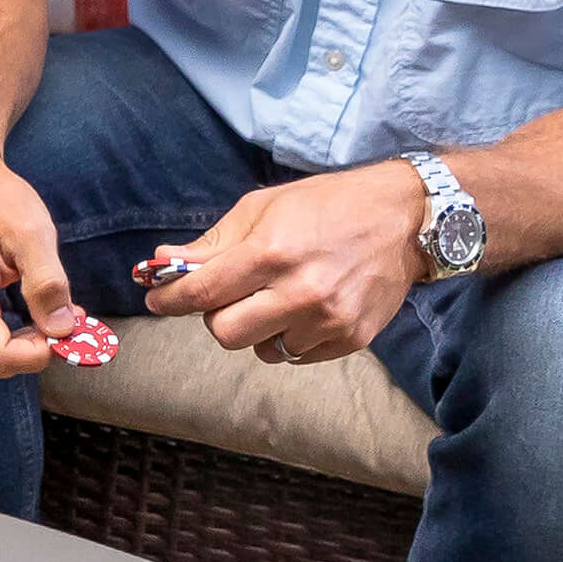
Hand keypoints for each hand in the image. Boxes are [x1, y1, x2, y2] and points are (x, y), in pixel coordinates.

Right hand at [0, 150, 96, 380]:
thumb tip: (63, 329)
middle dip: (32, 346)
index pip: (0, 358)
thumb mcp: (33, 235)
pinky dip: (0, 332)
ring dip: (17, 341)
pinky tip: (18, 307)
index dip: (39, 354)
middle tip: (63, 314)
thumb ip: (48, 285)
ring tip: (42, 307)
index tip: (67, 329)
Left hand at [138, 163, 423, 364]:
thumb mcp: (263, 208)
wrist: (405, 218)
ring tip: (278, 296)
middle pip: (224, 333)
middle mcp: (300, 292)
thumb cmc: (327, 205)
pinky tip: (305, 308)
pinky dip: (289, 337)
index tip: (157, 300)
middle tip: (230, 294)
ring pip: (260, 350)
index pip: (201, 293)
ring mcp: (328, 320)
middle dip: (217, 315)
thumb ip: (212, 243)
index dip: (170, 299)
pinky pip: (295, 355)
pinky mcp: (350, 339)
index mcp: (272, 253)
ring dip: (257, 328)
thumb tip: (160, 264)